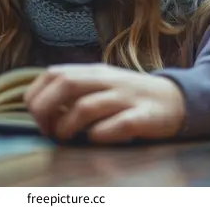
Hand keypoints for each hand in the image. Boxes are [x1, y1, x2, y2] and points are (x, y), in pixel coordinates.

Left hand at [24, 63, 185, 143]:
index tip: (35, 115)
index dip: (37, 94)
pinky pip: (118, 125)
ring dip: (68, 125)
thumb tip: (41, 106)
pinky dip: (100, 134)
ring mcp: (126, 97)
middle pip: (66, 84)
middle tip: (46, 129)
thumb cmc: (128, 97)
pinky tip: (95, 138)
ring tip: (65, 137)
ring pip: (87, 106)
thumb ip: (73, 90)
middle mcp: (108, 80)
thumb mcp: (100, 85)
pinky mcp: (143, 116)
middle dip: (45, 108)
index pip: (54, 73)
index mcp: (93, 72)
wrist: (174, 99)